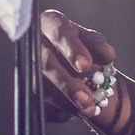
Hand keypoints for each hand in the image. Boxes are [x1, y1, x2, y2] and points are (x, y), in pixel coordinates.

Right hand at [39, 9, 123, 128]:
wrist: (75, 70)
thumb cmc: (84, 49)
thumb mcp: (94, 43)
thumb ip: (99, 46)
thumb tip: (106, 54)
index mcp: (50, 23)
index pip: (58, 31)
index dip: (70, 48)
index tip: (85, 65)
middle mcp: (34, 44)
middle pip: (46, 63)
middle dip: (67, 83)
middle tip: (86, 99)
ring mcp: (28, 68)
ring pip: (43, 88)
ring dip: (66, 102)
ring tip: (89, 109)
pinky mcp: (27, 90)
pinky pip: (40, 104)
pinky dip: (60, 111)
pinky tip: (75, 111)